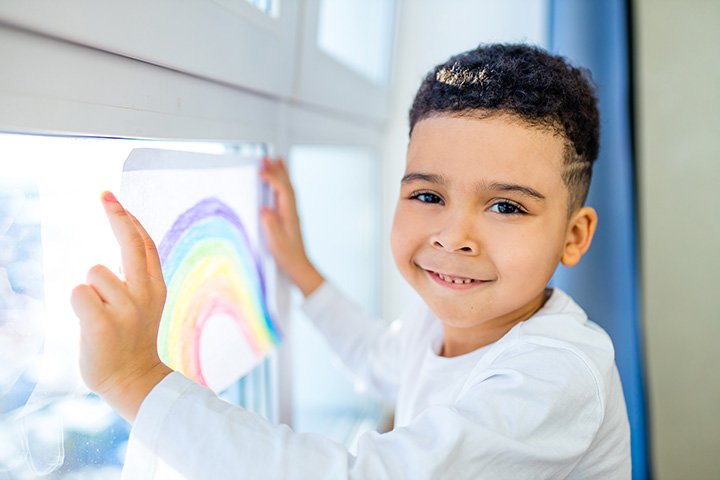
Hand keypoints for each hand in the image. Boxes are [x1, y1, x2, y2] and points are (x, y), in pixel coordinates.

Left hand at [71, 191, 172, 421]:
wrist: (133, 379)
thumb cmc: (131, 339)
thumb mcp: (144, 304)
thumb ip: (136, 277)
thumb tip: (121, 242)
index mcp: (156, 287)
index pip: (143, 243)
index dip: (128, 218)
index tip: (110, 197)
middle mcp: (145, 292)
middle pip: (129, 242)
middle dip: (117, 215)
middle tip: (105, 195)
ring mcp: (126, 308)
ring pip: (94, 271)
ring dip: (90, 288)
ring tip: (100, 314)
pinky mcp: (103, 323)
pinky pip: (78, 292)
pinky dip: (78, 303)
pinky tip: (90, 323)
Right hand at [259, 157, 323, 296]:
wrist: (299, 267)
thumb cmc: (288, 257)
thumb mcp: (276, 242)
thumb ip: (270, 224)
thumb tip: (265, 208)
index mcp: (290, 215)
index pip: (282, 190)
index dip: (272, 178)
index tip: (261, 171)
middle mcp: (292, 211)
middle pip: (286, 185)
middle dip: (277, 170)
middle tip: (267, 157)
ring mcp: (291, 213)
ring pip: (287, 188)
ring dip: (281, 174)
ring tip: (276, 160)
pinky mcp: (289, 217)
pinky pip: (286, 195)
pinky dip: (282, 184)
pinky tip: (278, 182)